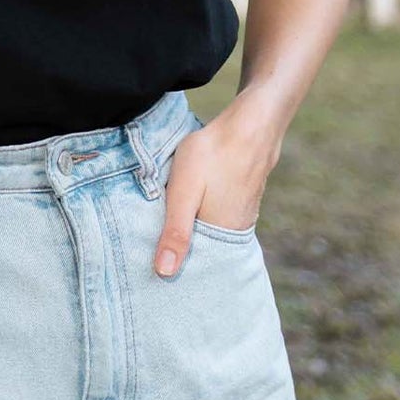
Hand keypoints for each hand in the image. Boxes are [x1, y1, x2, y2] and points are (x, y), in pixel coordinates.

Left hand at [153, 101, 280, 276]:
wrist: (249, 126)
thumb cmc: (212, 156)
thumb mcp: (184, 193)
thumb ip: (175, 232)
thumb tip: (164, 273)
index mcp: (220, 237)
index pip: (192, 264)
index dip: (172, 262)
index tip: (150, 264)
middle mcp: (235, 232)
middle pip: (202, 250)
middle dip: (179, 249)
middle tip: (152, 243)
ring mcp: (242, 216)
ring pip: (209, 232)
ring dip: (191, 231)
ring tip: (166, 227)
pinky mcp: (243, 201)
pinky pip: (218, 218)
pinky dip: (202, 217)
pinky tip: (190, 208)